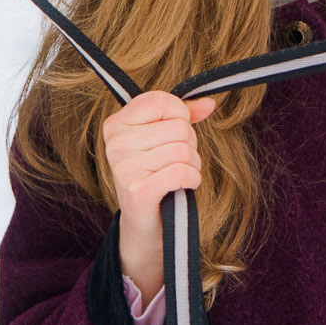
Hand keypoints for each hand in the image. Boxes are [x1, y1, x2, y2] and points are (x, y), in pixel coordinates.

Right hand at [103, 90, 216, 303]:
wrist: (145, 224)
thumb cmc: (156, 174)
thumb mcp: (164, 139)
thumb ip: (184, 115)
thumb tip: (210, 103)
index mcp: (116, 124)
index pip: (160, 100)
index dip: (180, 113)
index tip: (176, 129)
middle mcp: (115, 143)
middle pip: (178, 127)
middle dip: (189, 144)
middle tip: (176, 161)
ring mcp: (124, 167)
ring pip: (184, 150)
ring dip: (192, 164)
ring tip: (178, 175)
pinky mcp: (138, 190)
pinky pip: (182, 171)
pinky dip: (192, 179)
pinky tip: (182, 186)